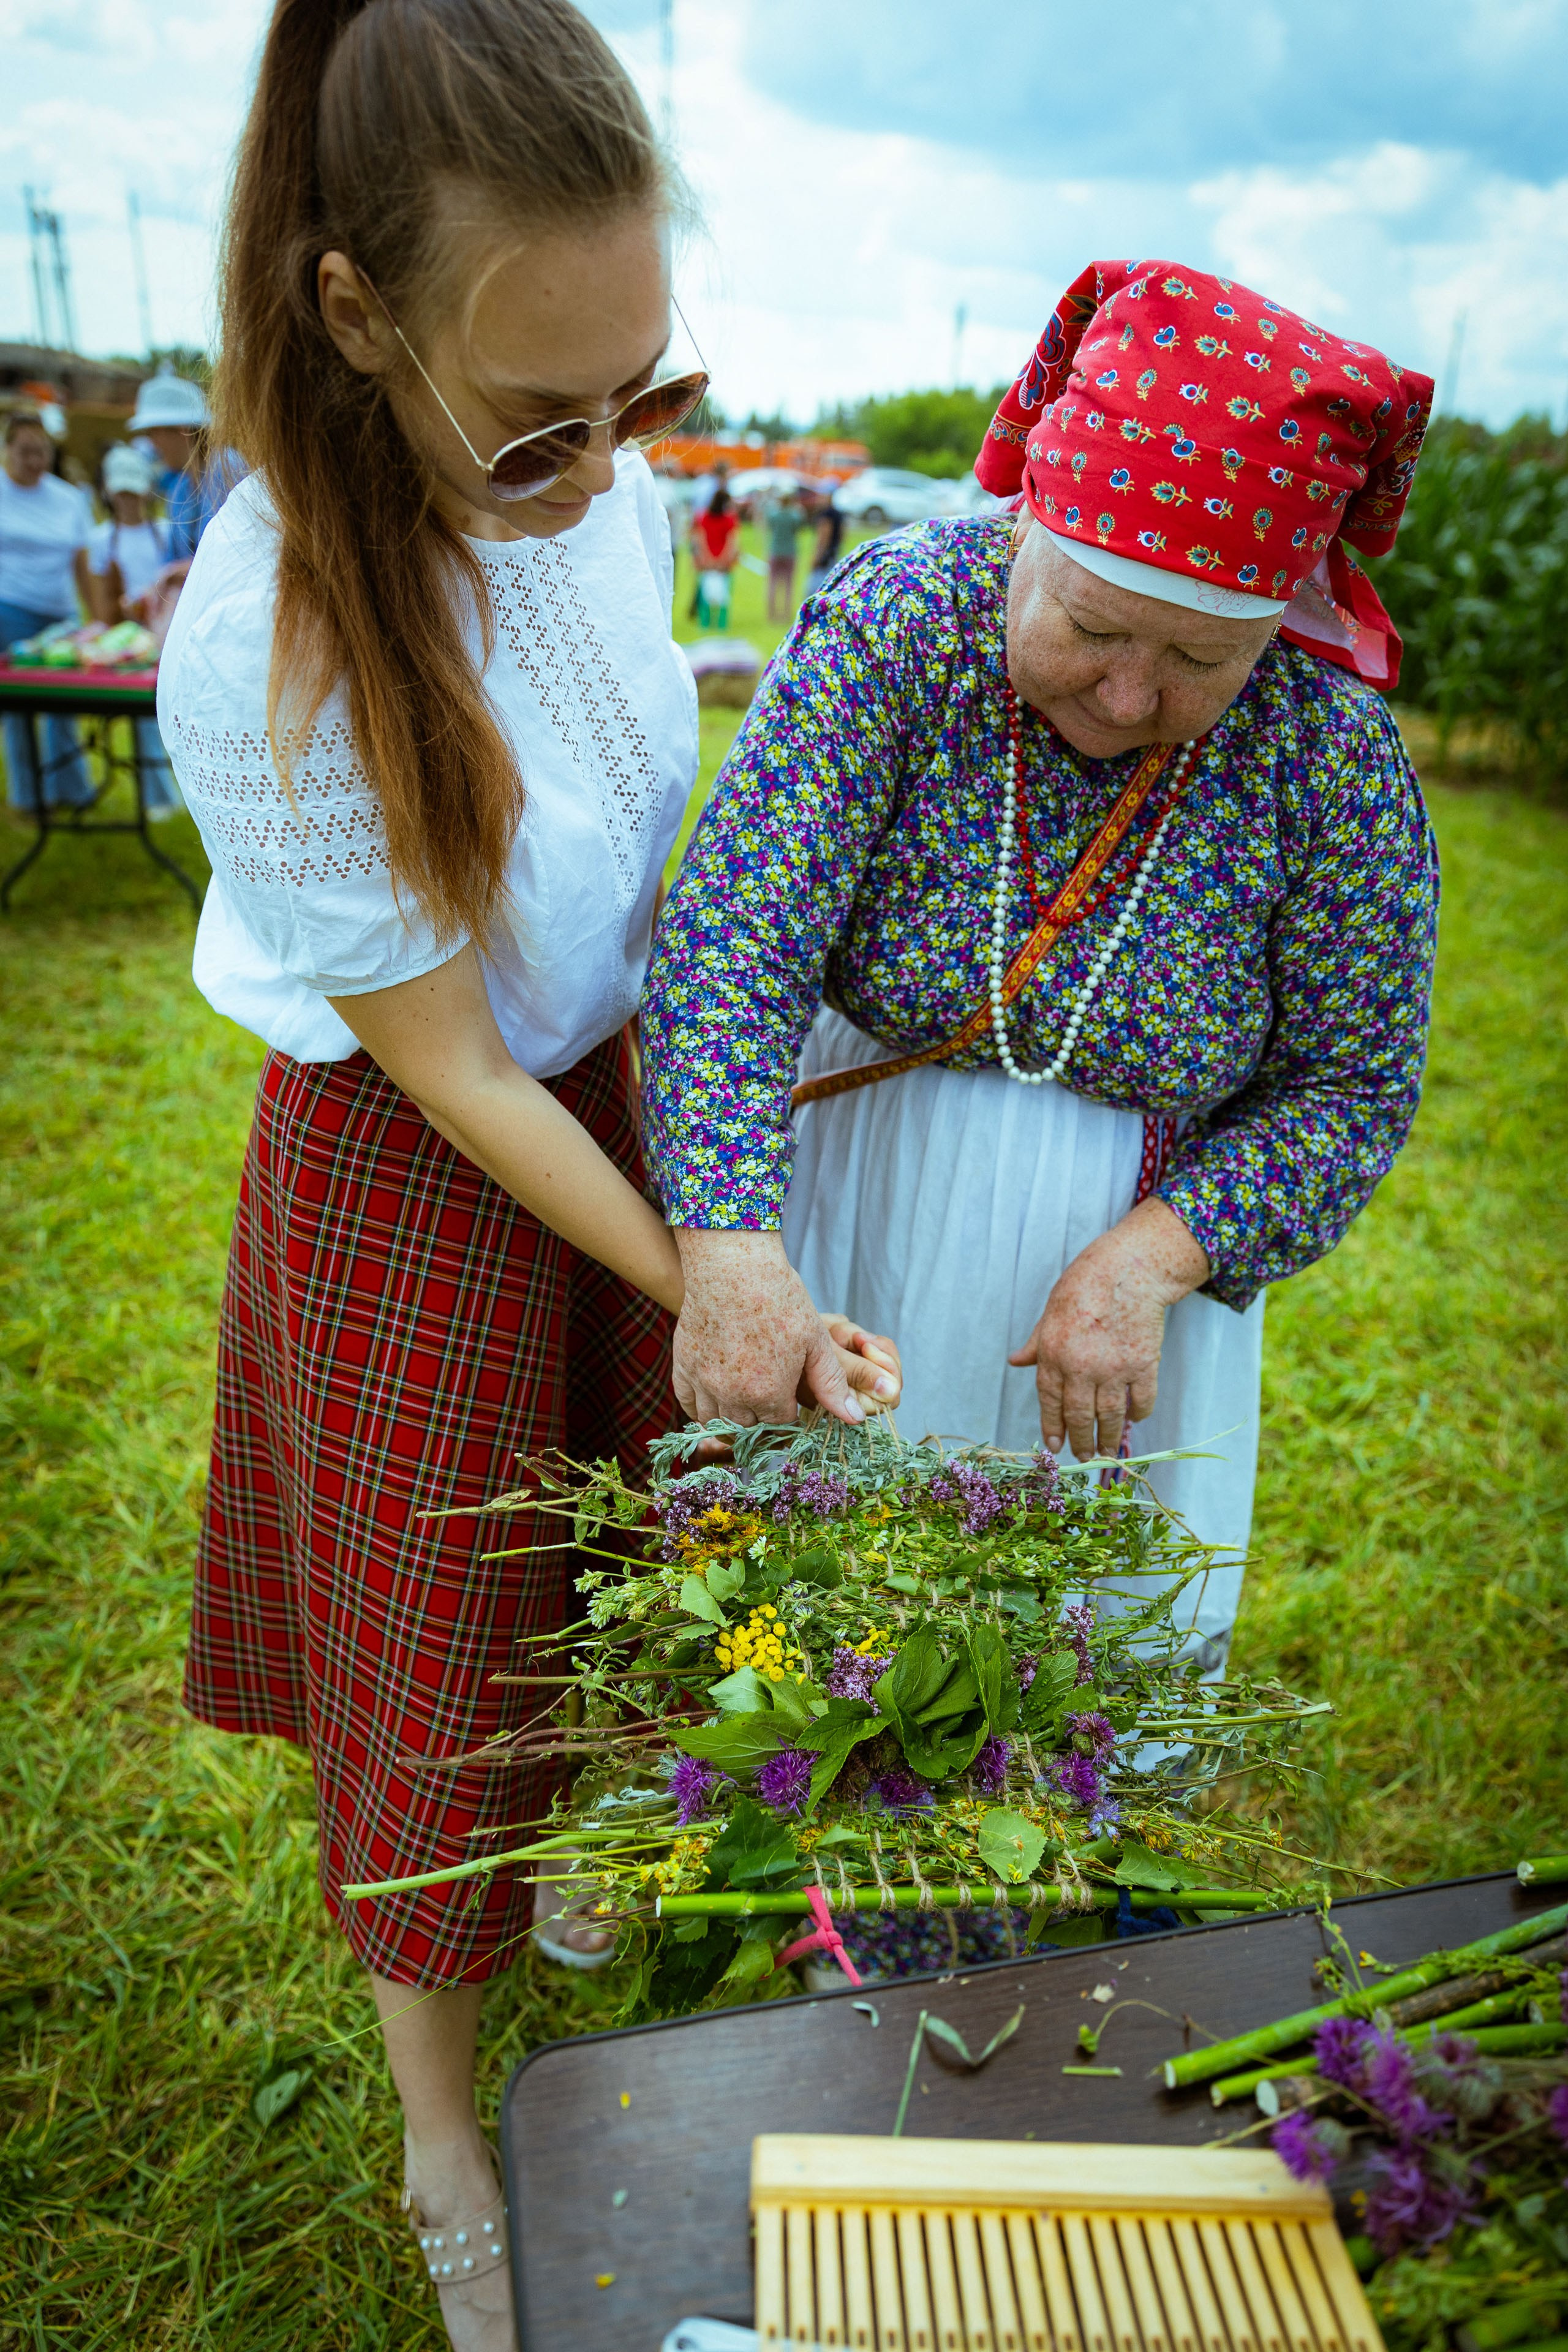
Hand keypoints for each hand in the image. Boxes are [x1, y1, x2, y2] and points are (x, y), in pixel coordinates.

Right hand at [673, 1230, 900, 1426]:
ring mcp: (704, 1383)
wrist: (733, 1266)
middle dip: (761, 1415)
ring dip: (731, 1415)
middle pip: (749, 1426)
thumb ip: (831, 1384)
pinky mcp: (684, 1366)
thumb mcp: (815, 1340)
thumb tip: (854, 1418)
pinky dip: (700, 1405)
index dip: (789, 1411)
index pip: (781, 1424)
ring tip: (744, 1395)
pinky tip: (715, 1393)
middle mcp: (733, 1396)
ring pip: (716, 1421)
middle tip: (769, 1392)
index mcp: (769, 1393)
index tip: (792, 1395)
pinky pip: (687, 1403)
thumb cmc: (779, 1298)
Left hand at [1008, 1196, 1208, 1459]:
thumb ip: (1036, 1343)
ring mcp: (1114, 1369)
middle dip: (1081, 1441)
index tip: (1055, 1446)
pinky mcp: (1144, 1365)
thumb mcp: (1050, 1311)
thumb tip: (1015, 1362)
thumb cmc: (1085, 1284)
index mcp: (1053, 1354)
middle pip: (1079, 1416)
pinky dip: (1138, 1414)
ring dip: (1108, 1438)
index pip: (1050, 1402)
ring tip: (1108, 1452)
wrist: (1129, 1268)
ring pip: (1110, 1416)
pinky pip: (1141, 1400)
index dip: (1052, 1428)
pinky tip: (1134, 1420)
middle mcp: (1081, 1367)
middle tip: (1085, 1456)